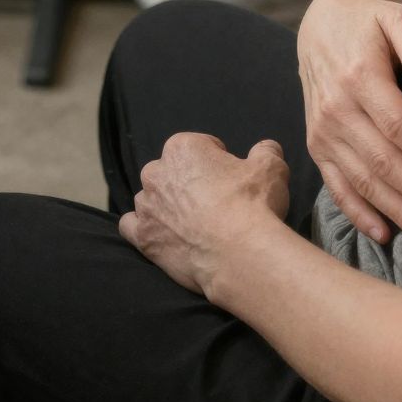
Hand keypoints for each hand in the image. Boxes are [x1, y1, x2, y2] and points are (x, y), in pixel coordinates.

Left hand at [120, 133, 289, 294]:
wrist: (241, 254)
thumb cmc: (253, 205)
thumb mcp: (270, 168)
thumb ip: (266, 151)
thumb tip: (266, 148)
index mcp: (183, 147)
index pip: (200, 147)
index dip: (218, 164)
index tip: (231, 182)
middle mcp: (157, 172)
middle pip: (172, 172)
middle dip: (189, 184)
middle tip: (215, 205)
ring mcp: (147, 206)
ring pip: (151, 199)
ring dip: (166, 207)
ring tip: (193, 225)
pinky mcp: (144, 238)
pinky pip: (131, 226)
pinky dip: (143, 229)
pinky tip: (161, 236)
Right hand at [297, 0, 401, 247]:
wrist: (320, 25)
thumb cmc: (368, 24)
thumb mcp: (391, 17)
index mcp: (358, 76)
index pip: (395, 124)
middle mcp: (335, 106)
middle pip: (380, 159)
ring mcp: (322, 129)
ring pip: (361, 178)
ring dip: (394, 209)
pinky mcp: (316, 145)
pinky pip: (336, 185)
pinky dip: (358, 213)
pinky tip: (383, 234)